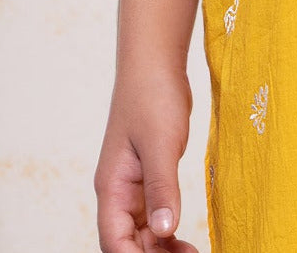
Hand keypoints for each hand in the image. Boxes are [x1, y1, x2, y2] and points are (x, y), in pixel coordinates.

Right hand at [95, 64, 200, 251]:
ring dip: (161, 250)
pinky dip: (166, 232)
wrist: (155, 63)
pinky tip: (185, 240)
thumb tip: (165, 231)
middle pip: (127, 243)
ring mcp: (132, 185)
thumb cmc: (152, 96)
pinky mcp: (148, 177)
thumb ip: (162, 188)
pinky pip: (153, 216)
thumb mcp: (160, 143)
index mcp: (112, 186)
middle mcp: (118, 191)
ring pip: (141, 233)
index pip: (114, 241)